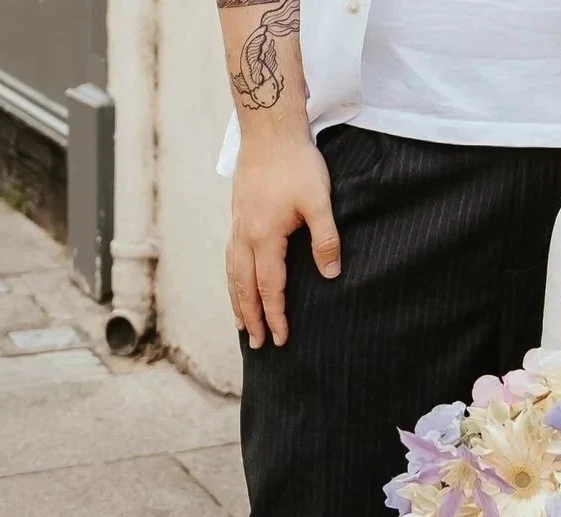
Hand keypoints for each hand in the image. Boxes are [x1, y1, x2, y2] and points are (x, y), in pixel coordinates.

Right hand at [227, 130, 340, 349]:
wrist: (269, 128)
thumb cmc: (297, 163)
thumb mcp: (319, 202)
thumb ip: (326, 240)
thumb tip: (330, 275)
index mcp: (264, 236)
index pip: (270, 287)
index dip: (276, 316)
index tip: (282, 339)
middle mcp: (245, 234)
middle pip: (244, 286)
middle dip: (251, 317)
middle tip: (257, 345)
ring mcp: (238, 224)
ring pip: (232, 272)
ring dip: (236, 301)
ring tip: (241, 324)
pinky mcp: (237, 215)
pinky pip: (230, 256)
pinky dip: (232, 278)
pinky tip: (237, 285)